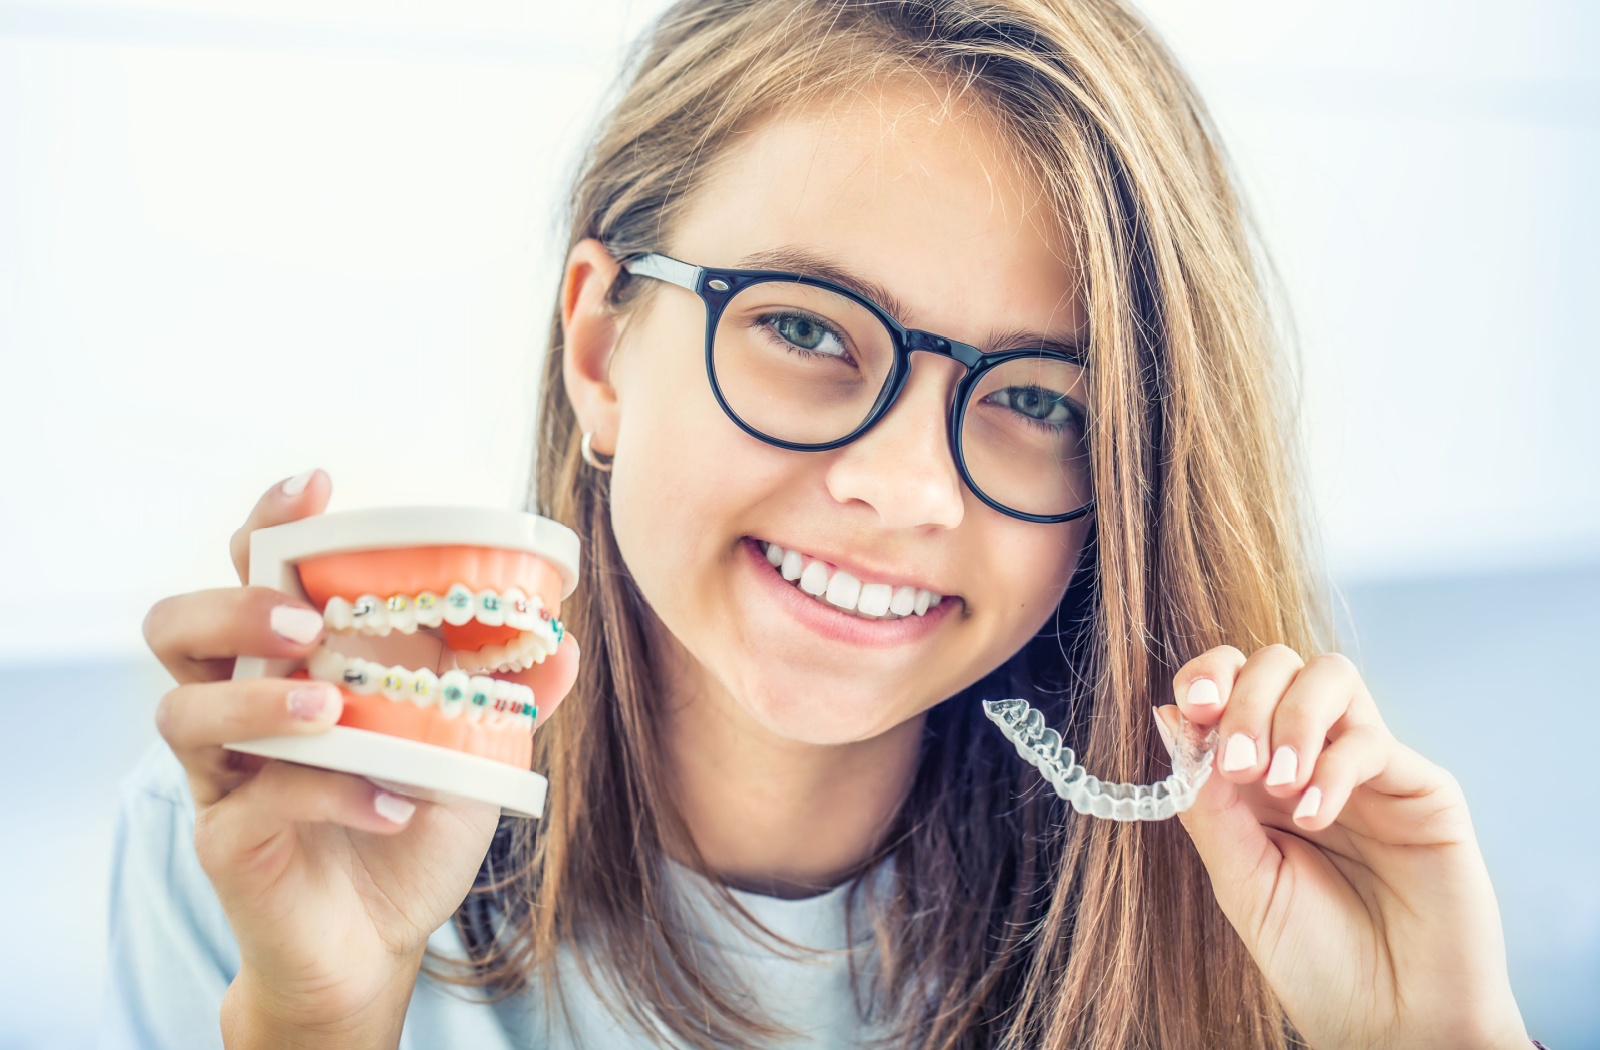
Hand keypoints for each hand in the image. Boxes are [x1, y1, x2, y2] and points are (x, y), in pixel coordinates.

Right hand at [142, 473, 579, 1046]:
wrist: (380, 938)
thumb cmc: (411, 821)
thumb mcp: (471, 749)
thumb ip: (507, 693)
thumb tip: (563, 641)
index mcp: (294, 659)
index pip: (254, 570)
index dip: (272, 521)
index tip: (318, 487)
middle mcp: (242, 703)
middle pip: (178, 625)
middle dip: (235, 606)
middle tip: (305, 621)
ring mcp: (225, 772)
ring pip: (182, 710)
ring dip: (258, 697)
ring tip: (330, 705)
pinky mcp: (228, 838)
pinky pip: (256, 800)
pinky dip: (329, 793)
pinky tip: (391, 803)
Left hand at [1156, 645, 1528, 1049]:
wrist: (1390, 1021)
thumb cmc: (1313, 958)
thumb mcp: (1239, 878)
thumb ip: (1206, 802)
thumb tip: (1168, 718)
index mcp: (1255, 774)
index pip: (1231, 683)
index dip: (1209, 677)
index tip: (1195, 709)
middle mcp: (1311, 755)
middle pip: (1278, 663)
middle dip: (1247, 698)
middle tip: (1237, 766)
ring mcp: (1367, 766)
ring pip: (1331, 675)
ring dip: (1292, 717)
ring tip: (1276, 784)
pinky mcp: (1422, 787)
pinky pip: (1373, 739)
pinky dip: (1334, 766)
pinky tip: (1316, 815)